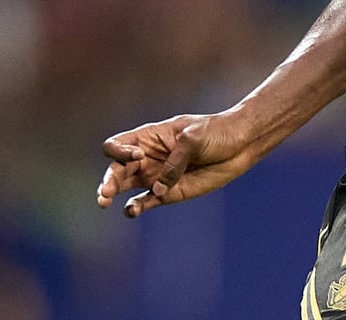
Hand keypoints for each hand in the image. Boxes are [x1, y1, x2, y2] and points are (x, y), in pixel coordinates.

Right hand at [96, 112, 255, 217]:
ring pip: (124, 187)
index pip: (117, 145)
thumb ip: (175, 162)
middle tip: (105, 193)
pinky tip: (132, 211)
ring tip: (105, 202)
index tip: (138, 155)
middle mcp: (146, 158)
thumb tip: (157, 188)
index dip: (119, 152)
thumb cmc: (216, 133)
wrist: (240, 145)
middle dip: (108, 180)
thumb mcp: (194, 139)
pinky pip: (144, 202)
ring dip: (112, 194)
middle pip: (116, 169)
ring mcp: (155, 176)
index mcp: (149, 137)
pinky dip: (135, 207)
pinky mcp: (168, 193)